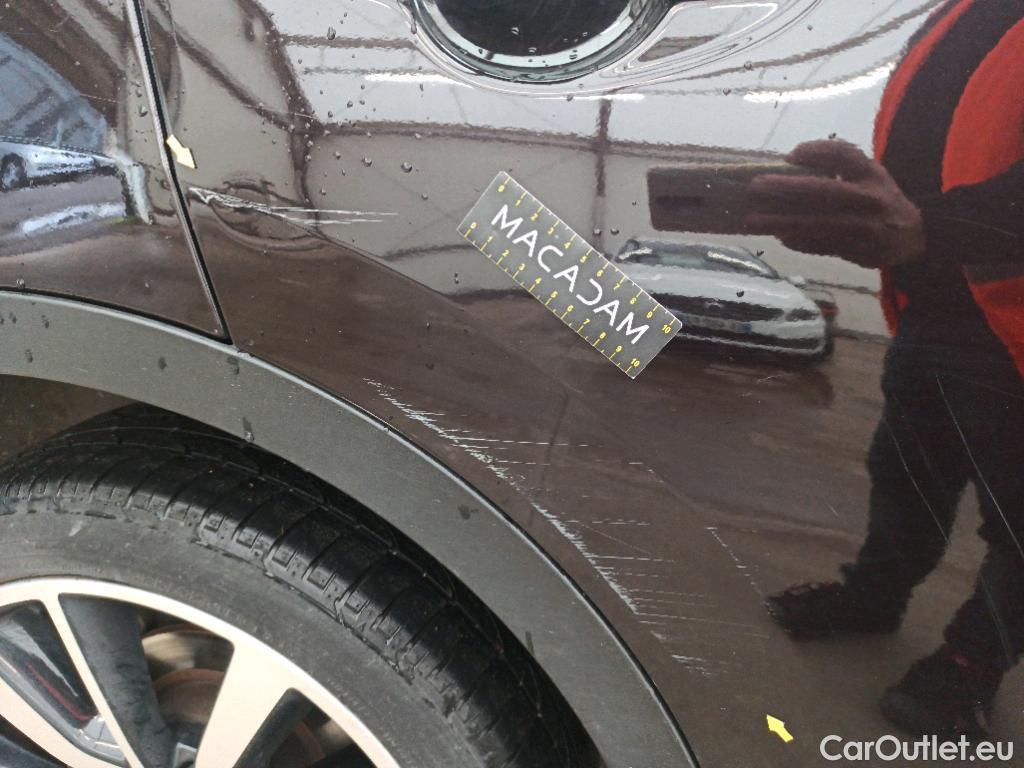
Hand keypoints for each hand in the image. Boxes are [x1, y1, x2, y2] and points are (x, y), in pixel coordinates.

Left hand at [745, 140, 925, 268]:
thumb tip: (790, 162)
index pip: (844, 154)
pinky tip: (778, 237)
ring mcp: (863, 226)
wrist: (914, 237)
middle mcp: (869, 198)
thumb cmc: (879, 199)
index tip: (790, 155)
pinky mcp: (857, 250)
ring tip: (752, 220)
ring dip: (781, 222)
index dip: (817, 152)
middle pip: (824, 190)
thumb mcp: (870, 174)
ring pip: (816, 223)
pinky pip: (821, 245)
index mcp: (871, 174)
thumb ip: (840, 166)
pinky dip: (798, 241)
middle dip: (788, 187)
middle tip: (757, 185)